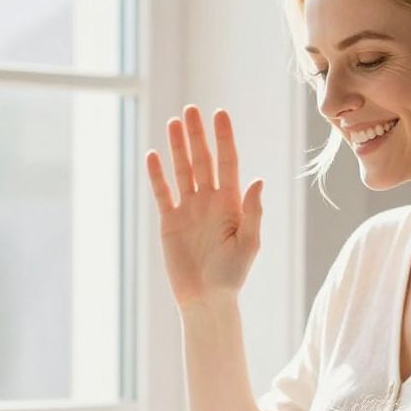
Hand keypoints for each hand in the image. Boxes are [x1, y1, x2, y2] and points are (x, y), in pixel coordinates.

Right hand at [145, 107, 262, 308]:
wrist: (206, 300)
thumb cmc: (232, 276)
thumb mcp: (248, 244)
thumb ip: (253, 213)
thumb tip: (257, 181)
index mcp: (231, 203)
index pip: (228, 162)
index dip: (224, 138)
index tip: (220, 114)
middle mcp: (209, 201)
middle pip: (203, 160)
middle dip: (198, 135)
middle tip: (192, 109)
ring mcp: (188, 210)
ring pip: (182, 171)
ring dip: (178, 147)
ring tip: (174, 122)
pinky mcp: (169, 222)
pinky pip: (162, 193)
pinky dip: (157, 175)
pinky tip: (153, 154)